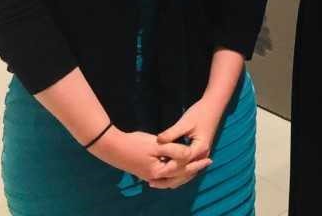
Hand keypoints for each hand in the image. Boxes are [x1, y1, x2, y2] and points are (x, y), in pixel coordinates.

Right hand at [89, 128, 208, 186]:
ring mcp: (149, 176)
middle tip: (208, 162)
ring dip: (185, 172)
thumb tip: (188, 154)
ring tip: (197, 165)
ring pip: (172, 177)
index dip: (197, 163)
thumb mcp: (157, 145)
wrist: (112, 146)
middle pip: (179, 176)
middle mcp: (155, 177)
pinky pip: (165, 175)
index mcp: (159, 172)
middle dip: (194, 169)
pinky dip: (175, 172)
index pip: (183, 169)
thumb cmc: (135, 143)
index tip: (209, 158)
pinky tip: (180, 165)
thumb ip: (174, 150)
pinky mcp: (146, 172)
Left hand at [151, 98, 225, 188]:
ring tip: (156, 182)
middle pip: (184, 174)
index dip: (167, 167)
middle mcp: (202, 156)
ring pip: (187, 175)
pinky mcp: (199, 155)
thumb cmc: (199, 113)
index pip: (182, 163)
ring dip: (172, 179)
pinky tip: (165, 174)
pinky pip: (188, 169)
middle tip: (151, 182)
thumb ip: (171, 133)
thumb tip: (157, 141)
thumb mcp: (185, 122)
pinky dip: (177, 174)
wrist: (213, 107)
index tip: (153, 169)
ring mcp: (202, 156)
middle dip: (168, 179)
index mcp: (200, 148)